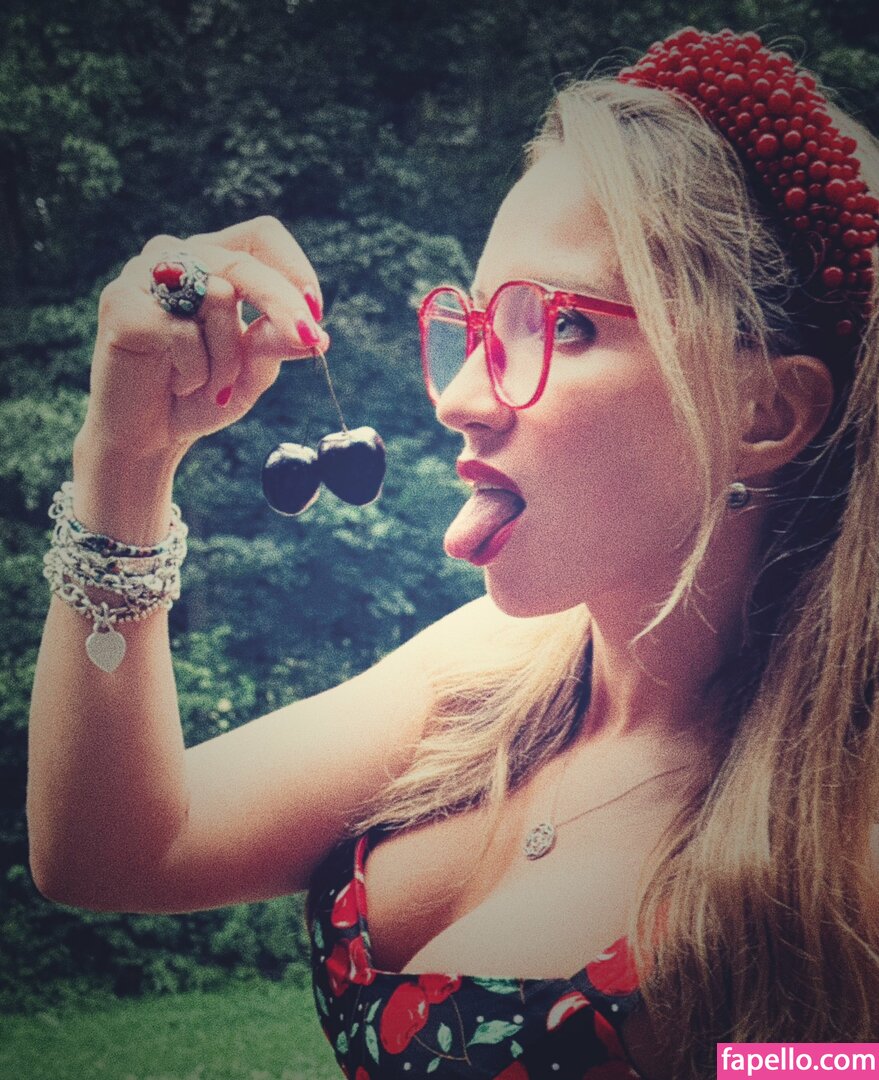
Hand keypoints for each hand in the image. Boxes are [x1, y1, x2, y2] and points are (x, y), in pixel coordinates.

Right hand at [80, 216, 328, 461]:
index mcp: (212, 259)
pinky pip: (182, 332)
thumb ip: (277, 343)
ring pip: (217, 296)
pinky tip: (178, 384)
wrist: (148, 436)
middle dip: (282, 305)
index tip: (316, 312)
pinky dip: (195, 370)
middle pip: (243, 264)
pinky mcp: (120, 303)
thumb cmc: (202, 395)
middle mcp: (175, 256)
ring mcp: (142, 275)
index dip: (293, 267)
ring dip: (229, 357)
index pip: (261, 236)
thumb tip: (316, 334)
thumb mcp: (252, 369)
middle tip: (309, 339)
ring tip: (212, 386)